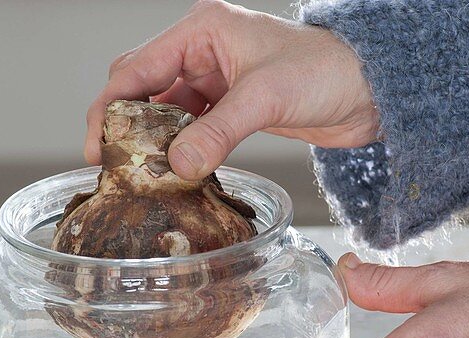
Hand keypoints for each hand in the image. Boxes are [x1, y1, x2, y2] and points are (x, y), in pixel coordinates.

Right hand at [86, 0, 378, 178]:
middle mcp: (203, 51)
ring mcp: (217, 80)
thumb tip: (178, 166)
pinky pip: (192, 129)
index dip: (111, 106)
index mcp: (203, 30)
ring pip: (166, 112)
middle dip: (126, 125)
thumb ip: (219, 132)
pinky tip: (176, 172)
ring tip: (142, 175)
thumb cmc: (327, 72)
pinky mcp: (232, 107)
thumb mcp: (266, 98)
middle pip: (143, 88)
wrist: (371, 91)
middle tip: (114, 166)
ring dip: (155, 142)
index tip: (97, 145)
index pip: (137, 66)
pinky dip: (181, 150)